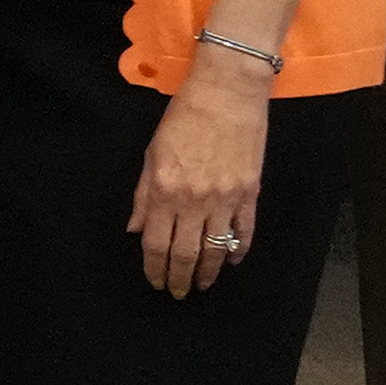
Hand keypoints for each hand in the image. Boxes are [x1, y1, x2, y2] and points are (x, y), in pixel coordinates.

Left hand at [131, 62, 270, 298]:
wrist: (227, 92)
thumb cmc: (185, 116)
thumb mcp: (152, 153)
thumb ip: (143, 195)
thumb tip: (136, 229)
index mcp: (166, 191)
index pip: (156, 244)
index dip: (154, 268)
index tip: (154, 281)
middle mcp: (195, 201)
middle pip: (185, 253)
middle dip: (179, 278)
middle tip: (177, 293)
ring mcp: (225, 199)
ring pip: (216, 249)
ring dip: (208, 272)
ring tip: (202, 284)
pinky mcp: (250, 192)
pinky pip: (245, 231)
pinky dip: (239, 250)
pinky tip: (233, 261)